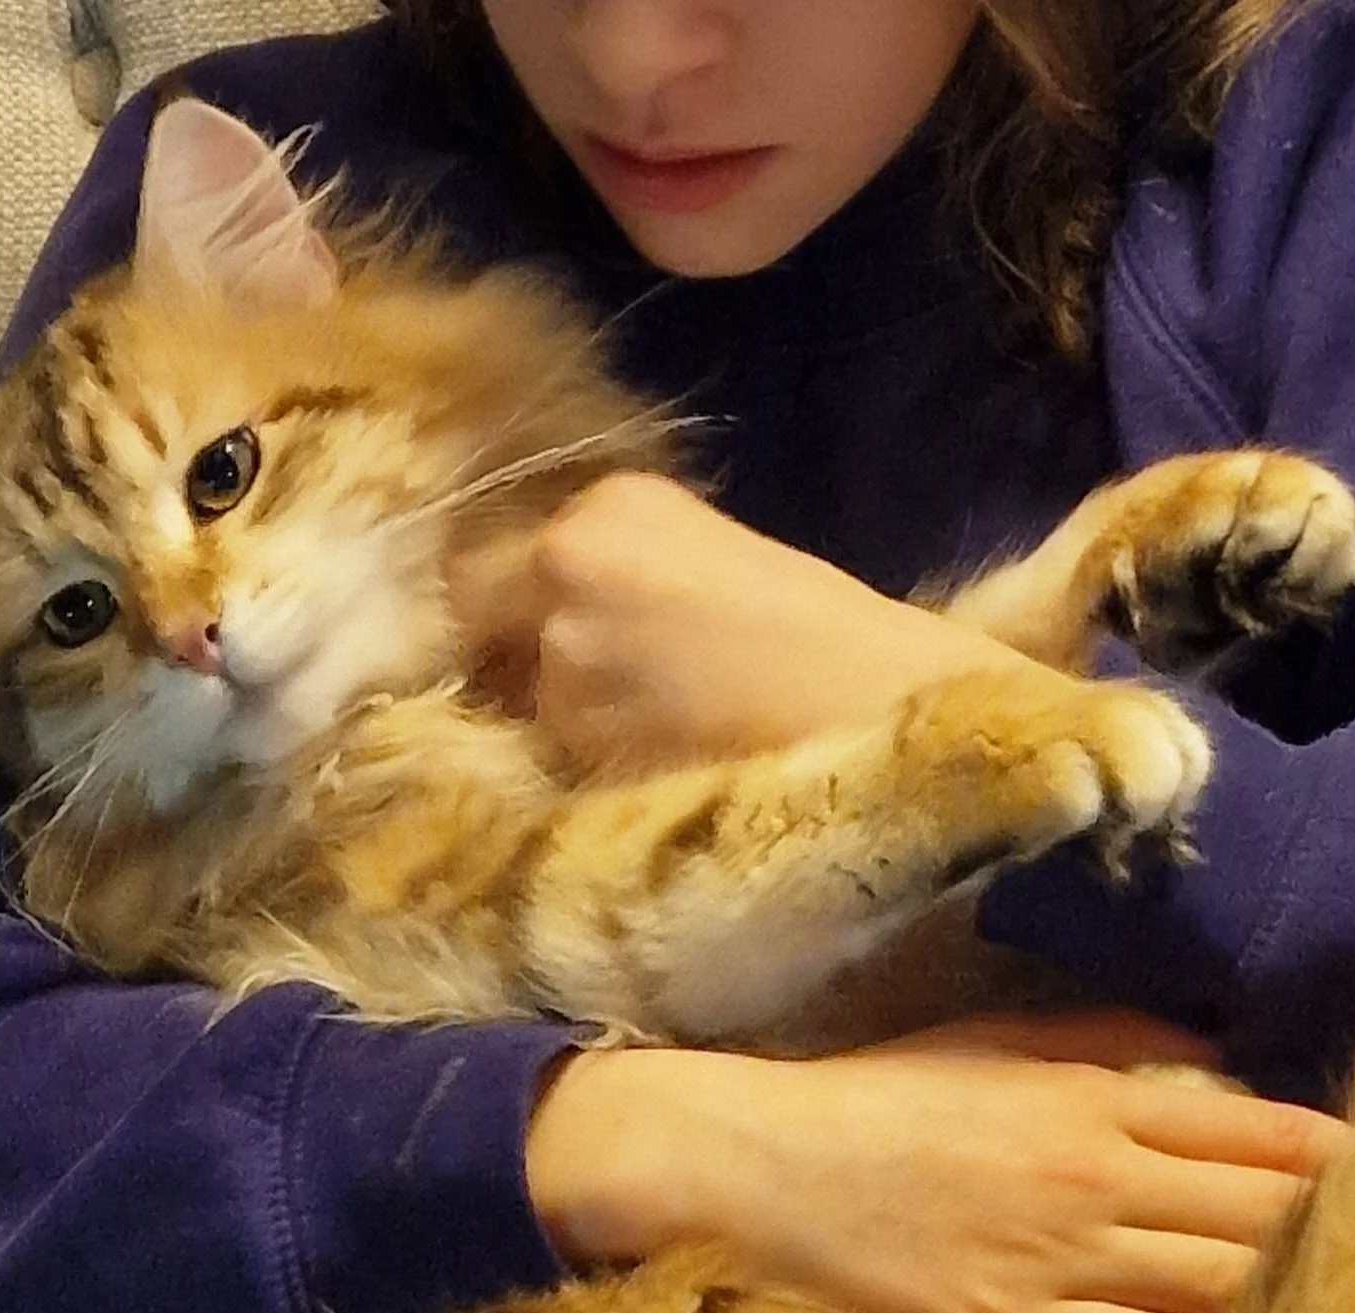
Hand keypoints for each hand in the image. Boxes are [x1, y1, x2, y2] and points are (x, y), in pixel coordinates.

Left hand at [448, 473, 1030, 767]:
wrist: (873, 704)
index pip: (493, 550)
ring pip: (525, 698)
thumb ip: (619, 566)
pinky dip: (594, 765)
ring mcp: (563, 657)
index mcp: (606, 504)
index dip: (509, 600)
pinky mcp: (580, 742)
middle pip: (480, 617)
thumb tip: (551, 608)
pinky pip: (561, 758)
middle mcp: (562, 563)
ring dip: (566, 718)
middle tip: (585, 688)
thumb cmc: (823, 629)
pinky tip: (661, 761)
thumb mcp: (712, 553)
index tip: (534, 628)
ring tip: (655, 730)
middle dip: (513, 653)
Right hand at [525, 1015, 1350, 1312]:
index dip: (1333, 1155)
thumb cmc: (875, 1097)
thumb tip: (1215, 1057)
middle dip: (1338, 1237)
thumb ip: (1110, 1041)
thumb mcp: (991, 1040)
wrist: (754, 1167)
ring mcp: (1052, 1269)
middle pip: (1257, 1216)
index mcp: (1089, 1102)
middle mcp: (1088, 1183)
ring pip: (1216, 1294)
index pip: (1254, 1129)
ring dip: (1293, 1307)